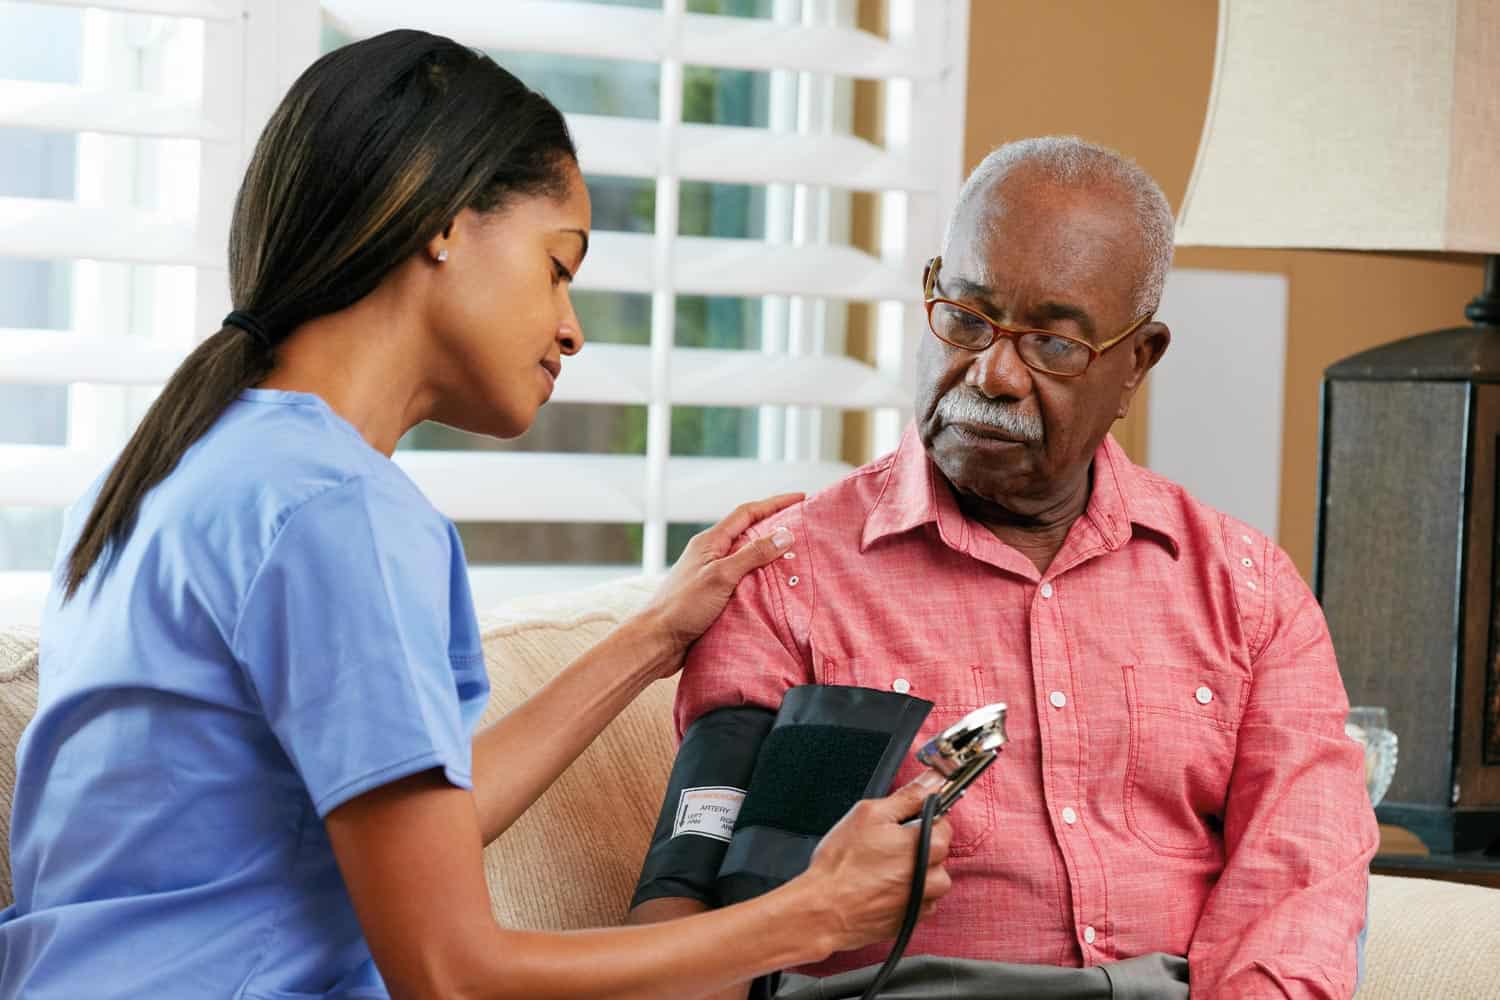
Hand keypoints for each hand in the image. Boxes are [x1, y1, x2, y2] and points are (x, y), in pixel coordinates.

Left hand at [636, 493, 802, 674]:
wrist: (658, 640)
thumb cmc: (683, 606)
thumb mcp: (721, 576)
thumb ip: (752, 555)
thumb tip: (785, 535)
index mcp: (710, 541)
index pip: (748, 512)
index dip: (775, 503)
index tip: (800, 498)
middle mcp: (711, 554)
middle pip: (748, 531)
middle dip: (775, 525)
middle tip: (803, 525)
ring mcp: (712, 574)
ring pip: (746, 556)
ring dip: (770, 553)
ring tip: (797, 555)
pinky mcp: (714, 595)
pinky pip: (743, 579)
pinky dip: (762, 577)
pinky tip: (775, 586)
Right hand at [795, 773, 953, 955]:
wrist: (824, 911)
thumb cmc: (841, 863)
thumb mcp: (870, 815)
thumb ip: (908, 796)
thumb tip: (934, 779)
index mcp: (926, 845)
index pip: (943, 822)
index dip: (920, 819)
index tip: (902, 823)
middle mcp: (932, 875)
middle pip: (938, 852)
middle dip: (916, 846)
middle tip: (884, 846)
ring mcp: (923, 900)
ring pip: (931, 878)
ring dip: (914, 872)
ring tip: (882, 870)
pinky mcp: (913, 920)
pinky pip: (920, 900)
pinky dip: (906, 894)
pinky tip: (882, 889)